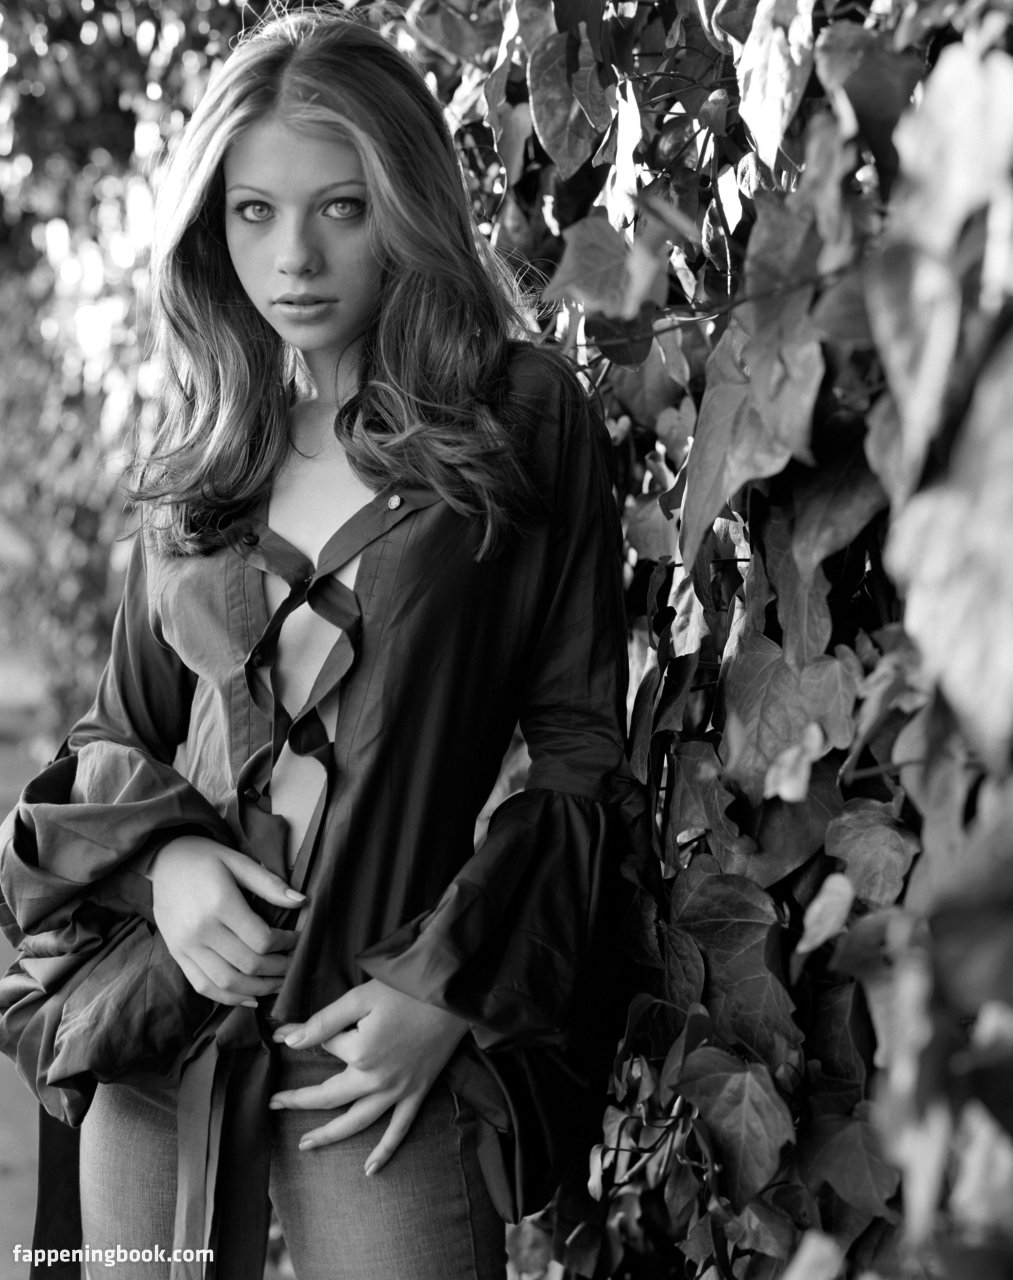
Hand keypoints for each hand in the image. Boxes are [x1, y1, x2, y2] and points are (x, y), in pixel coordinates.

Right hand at [149, 836, 301, 1005]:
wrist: (162, 861)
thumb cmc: (205, 858)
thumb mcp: (239, 861)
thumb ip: (269, 884)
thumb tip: (302, 902)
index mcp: (219, 904)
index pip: (261, 939)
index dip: (286, 945)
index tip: (299, 940)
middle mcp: (200, 930)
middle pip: (248, 964)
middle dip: (278, 969)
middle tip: (295, 965)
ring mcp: (186, 946)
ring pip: (227, 982)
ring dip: (258, 988)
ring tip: (279, 984)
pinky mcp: (177, 955)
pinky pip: (204, 986)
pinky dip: (229, 997)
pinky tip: (250, 997)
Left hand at [269, 979, 468, 1173]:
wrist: (452, 996)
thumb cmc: (405, 991)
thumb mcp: (359, 999)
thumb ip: (323, 1022)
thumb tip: (287, 1040)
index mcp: (359, 1054)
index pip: (323, 1048)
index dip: (305, 1036)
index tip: (280, 1035)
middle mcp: (375, 1080)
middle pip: (329, 1097)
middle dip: (298, 1101)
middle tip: (273, 1104)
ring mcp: (397, 1091)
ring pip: (357, 1122)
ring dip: (329, 1135)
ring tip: (305, 1145)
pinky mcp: (417, 1093)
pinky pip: (399, 1129)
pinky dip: (385, 1151)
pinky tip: (369, 1170)